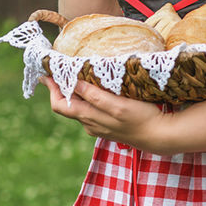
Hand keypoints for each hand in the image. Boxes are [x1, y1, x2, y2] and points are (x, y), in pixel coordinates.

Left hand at [42, 76, 169, 151]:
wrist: (159, 136)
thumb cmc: (140, 118)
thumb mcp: (117, 105)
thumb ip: (94, 96)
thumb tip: (72, 83)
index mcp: (89, 118)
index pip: (60, 105)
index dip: (51, 88)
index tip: (45, 72)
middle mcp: (89, 124)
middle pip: (66, 106)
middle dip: (59, 88)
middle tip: (56, 70)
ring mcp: (98, 126)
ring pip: (78, 108)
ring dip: (72, 92)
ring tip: (73, 74)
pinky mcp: (108, 125)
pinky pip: (89, 110)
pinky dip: (85, 98)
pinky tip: (92, 88)